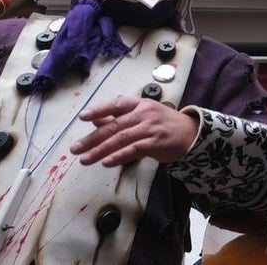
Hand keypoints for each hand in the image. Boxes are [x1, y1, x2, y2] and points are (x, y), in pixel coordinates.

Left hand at [70, 95, 198, 166]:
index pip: (116, 104)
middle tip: (76, 148)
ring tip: (86, 159)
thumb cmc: (163, 124)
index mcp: (139, 104)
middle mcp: (144, 113)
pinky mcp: (156, 142)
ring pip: (121, 139)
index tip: (83, 117)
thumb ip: (119, 118)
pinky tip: (107, 162)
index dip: (99, 109)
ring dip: (101, 150)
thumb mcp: (142, 115)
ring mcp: (151, 127)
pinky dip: (119, 156)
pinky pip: (134, 149)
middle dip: (92, 138)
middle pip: (114, 126)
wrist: (190, 133)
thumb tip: (95, 120)